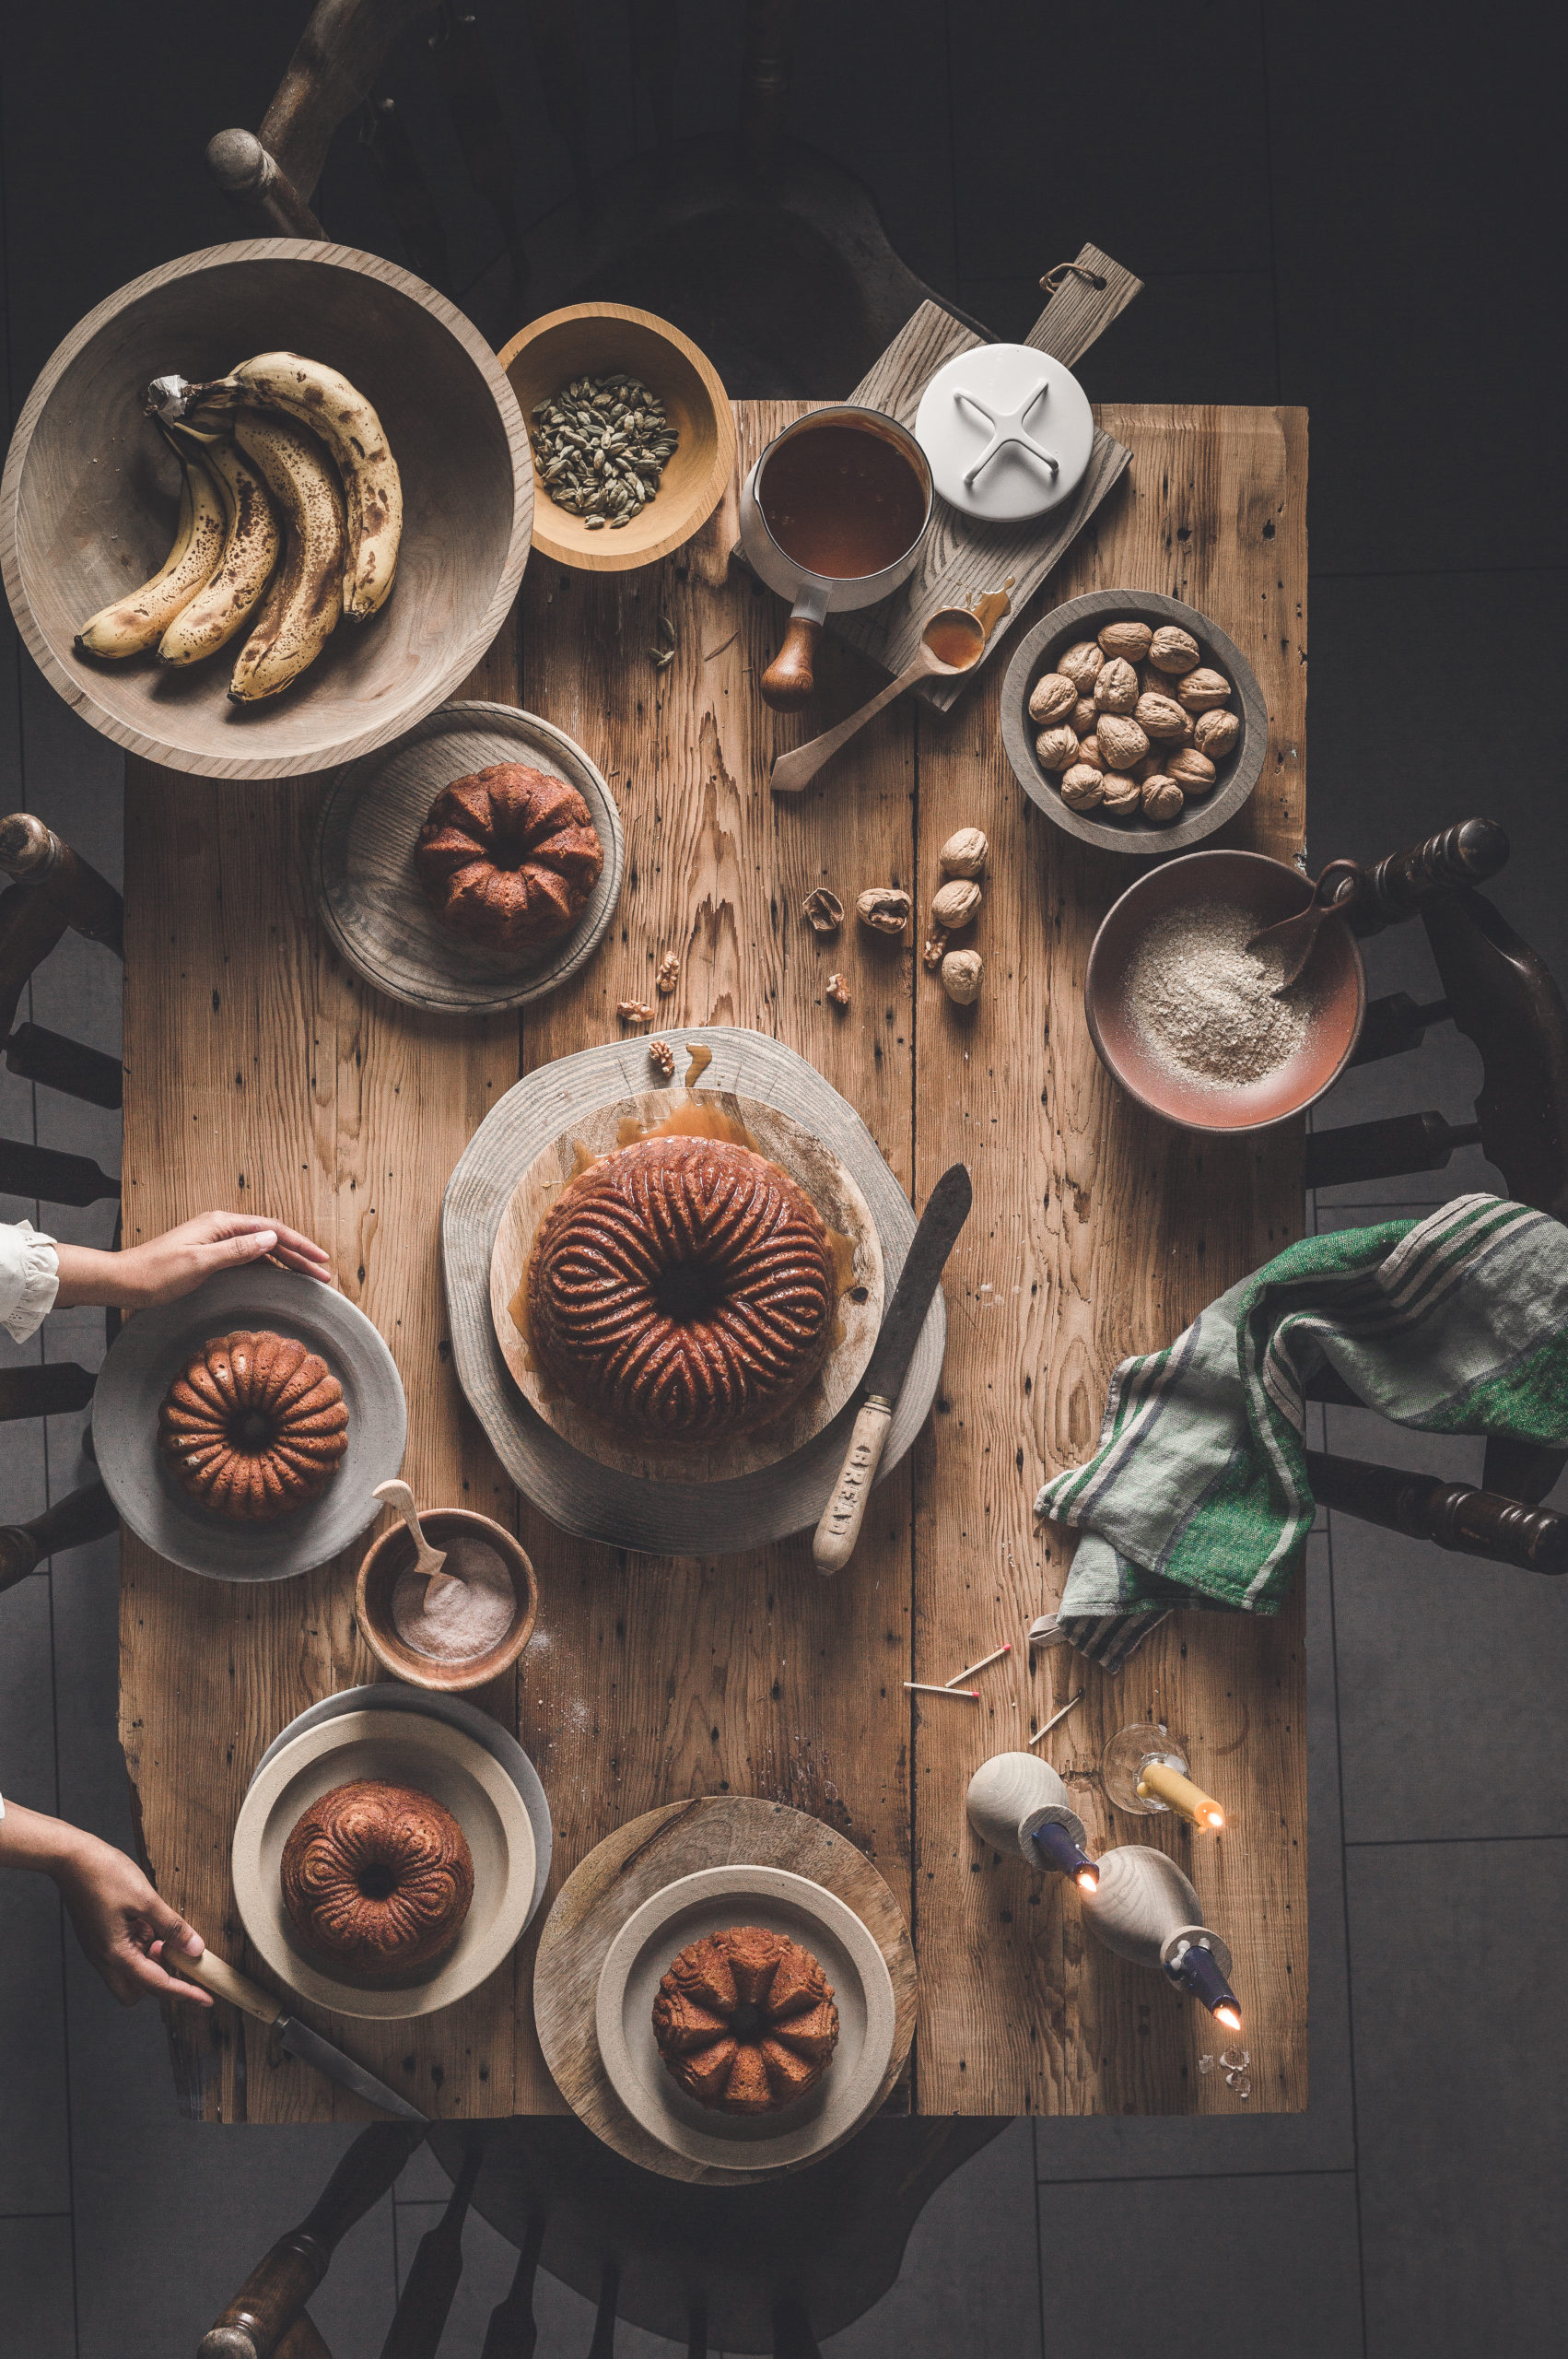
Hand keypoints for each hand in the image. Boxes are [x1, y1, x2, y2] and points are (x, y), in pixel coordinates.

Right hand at [51, 1829, 212, 2008]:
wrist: (71, 1858)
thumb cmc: (103, 1874)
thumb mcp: (145, 1899)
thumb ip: (171, 1926)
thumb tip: (194, 1947)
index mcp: (116, 1953)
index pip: (157, 1985)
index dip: (185, 1993)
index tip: (205, 1999)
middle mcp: (104, 1958)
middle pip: (136, 1991)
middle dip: (159, 1982)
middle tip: (177, 1957)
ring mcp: (99, 1949)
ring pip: (129, 1973)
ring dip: (149, 1961)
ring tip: (160, 1932)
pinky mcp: (98, 1937)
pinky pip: (123, 1954)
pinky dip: (139, 1946)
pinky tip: (146, 1922)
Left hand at [54, 1210, 331, 1310]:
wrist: (125, 1281)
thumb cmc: (156, 1273)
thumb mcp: (199, 1263)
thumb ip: (236, 1250)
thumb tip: (271, 1239)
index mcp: (221, 1224)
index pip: (271, 1230)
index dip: (300, 1244)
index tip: (321, 1259)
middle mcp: (221, 1228)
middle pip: (270, 1238)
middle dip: (299, 1255)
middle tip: (322, 1273)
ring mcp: (215, 1241)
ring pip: (261, 1249)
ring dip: (285, 1262)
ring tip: (307, 1277)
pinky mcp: (210, 1255)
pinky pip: (248, 1258)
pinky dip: (268, 1267)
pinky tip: (277, 1277)